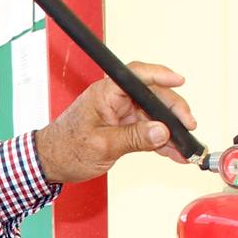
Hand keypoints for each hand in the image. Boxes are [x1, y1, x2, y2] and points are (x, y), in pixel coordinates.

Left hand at [33, 62, 197, 183]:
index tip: (179, 81)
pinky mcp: (122, 126)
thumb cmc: (66, 149)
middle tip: (188, 127)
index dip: (161, 75)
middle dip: (173, 111)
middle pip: (152, 96)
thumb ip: (134, 138)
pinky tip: (173, 151)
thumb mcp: (103, 146)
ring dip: (170, 129)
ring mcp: (119, 112)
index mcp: (105, 93)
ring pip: (152, 114)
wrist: (50, 162)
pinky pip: (146, 129)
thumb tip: (162, 131)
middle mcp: (114, 98)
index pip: (137, 75)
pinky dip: (160, 140)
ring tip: (184, 146)